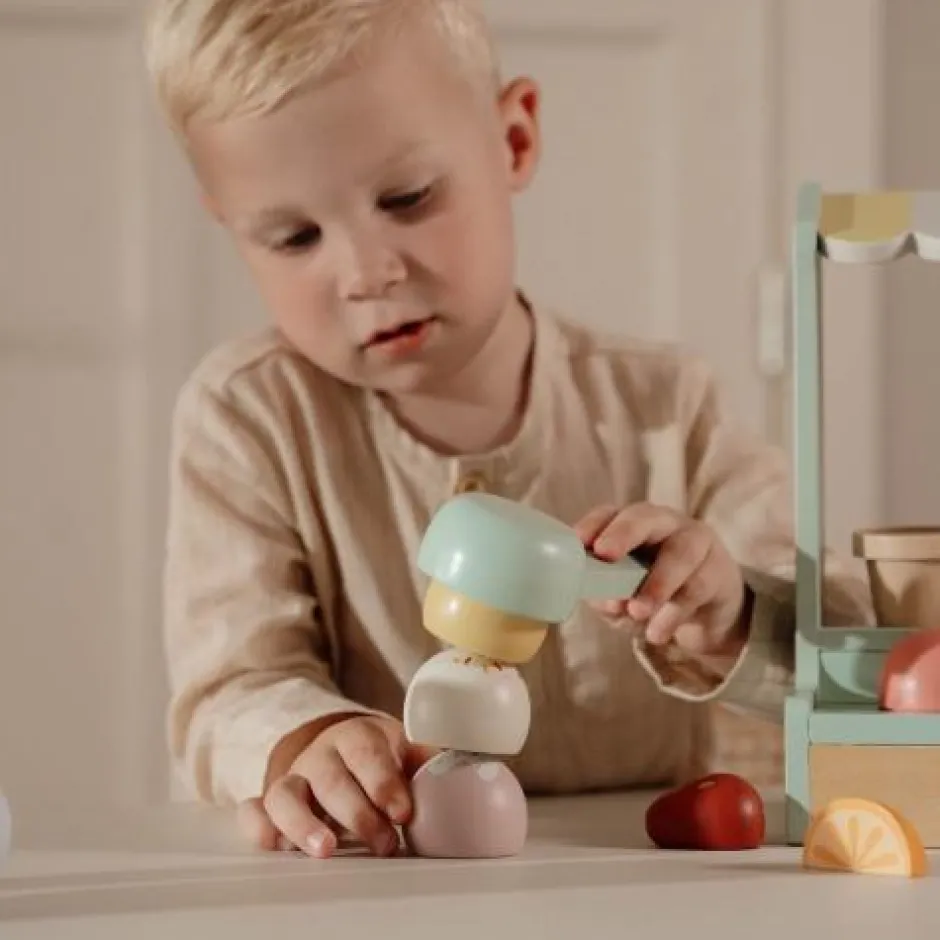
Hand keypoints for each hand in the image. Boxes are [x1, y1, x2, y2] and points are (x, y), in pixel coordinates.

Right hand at [238, 715, 437, 858]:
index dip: (383, 781)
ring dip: (303, 822)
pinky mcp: (270, 804)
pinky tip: (273, 846)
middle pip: (330, 777)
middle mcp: (320, 754)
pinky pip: (253, 811)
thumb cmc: (380, 758)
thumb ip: (429, 761)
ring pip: (285, 793)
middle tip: (384, 843)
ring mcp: (293, 778)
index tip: (403, 812)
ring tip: (327, 850)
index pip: (366, 752)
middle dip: (358, 812)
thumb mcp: (405, 751)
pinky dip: (257, 826)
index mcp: (358, 736)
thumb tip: (471, 767)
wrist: (338, 748)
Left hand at [575, 502, 749, 657]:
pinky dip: (674, 613)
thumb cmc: (651, 595)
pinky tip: (657, 633)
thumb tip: (606, 600)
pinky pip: (698, 586)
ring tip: (637, 612)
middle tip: (605, 555)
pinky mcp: (719, 569)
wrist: (705, 613)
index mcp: (630, 525)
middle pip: (645, 517)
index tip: (579, 541)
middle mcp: (662, 524)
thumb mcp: (622, 598)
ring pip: (679, 552)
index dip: (593, 524)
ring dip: (656, 583)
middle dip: (623, 534)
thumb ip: (607, 597)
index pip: (609, 514)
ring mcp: (695, 541)